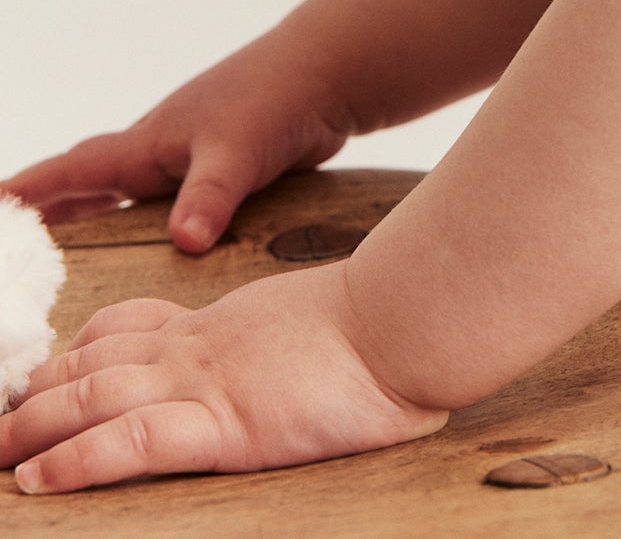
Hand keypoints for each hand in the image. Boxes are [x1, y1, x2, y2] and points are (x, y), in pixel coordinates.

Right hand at [0, 35, 352, 253]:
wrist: (329, 73)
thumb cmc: (277, 98)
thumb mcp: (237, 152)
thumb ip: (209, 197)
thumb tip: (183, 242)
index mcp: (149, 142)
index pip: (73, 171)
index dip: (28, 190)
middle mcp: (162, 148)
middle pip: (91, 182)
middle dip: (50, 210)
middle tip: (17, 242)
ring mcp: (192, 156)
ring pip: (130, 192)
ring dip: (98, 216)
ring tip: (66, 250)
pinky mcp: (224, 167)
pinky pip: (170, 200)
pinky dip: (149, 222)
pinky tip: (156, 244)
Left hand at [0, 262, 448, 491]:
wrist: (407, 317)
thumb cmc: (387, 324)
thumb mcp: (327, 322)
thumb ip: (298, 341)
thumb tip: (317, 359)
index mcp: (226, 324)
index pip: (133, 325)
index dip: (82, 348)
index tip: (51, 364)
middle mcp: (203, 346)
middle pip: (97, 361)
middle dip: (39, 390)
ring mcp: (209, 381)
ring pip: (96, 399)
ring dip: (33, 427)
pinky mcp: (225, 422)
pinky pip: (133, 441)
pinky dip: (78, 460)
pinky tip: (39, 479)